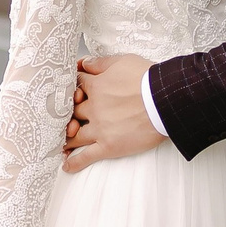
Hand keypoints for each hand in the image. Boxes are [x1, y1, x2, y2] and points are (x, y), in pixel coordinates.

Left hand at [64, 54, 161, 171]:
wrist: (165, 100)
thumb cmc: (149, 79)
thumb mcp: (123, 61)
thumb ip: (101, 63)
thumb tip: (84, 63)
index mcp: (96, 86)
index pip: (76, 85)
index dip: (73, 88)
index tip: (71, 93)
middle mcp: (94, 108)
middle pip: (72, 111)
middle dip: (67, 114)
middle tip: (61, 120)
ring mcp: (99, 128)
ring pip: (75, 135)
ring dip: (66, 139)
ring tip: (60, 143)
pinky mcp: (108, 146)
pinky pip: (87, 156)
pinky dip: (75, 162)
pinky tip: (67, 166)